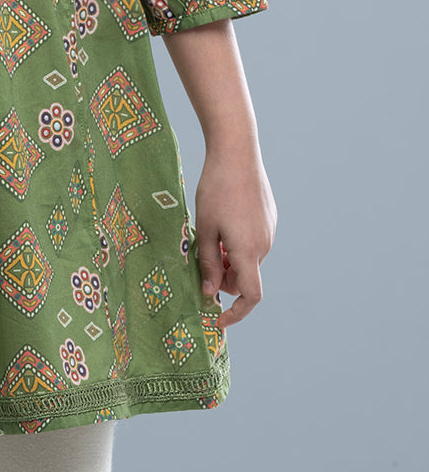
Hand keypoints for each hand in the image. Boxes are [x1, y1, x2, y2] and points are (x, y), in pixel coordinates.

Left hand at [193, 146, 276, 328]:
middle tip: (202, 263)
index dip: (237, 313)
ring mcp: (269, 231)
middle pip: (246, 277)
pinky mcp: (269, 218)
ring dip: (231, 260)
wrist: (237, 153)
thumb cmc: (216, 189)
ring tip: (210, 236)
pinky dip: (238, 244)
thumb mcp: (204, 228)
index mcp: (248, 252)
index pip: (251, 296)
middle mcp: (264, 245)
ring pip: (249, 259)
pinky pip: (254, 241)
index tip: (218, 318)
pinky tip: (223, 221)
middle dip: (225, 279)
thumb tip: (209, 293)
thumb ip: (208, 263)